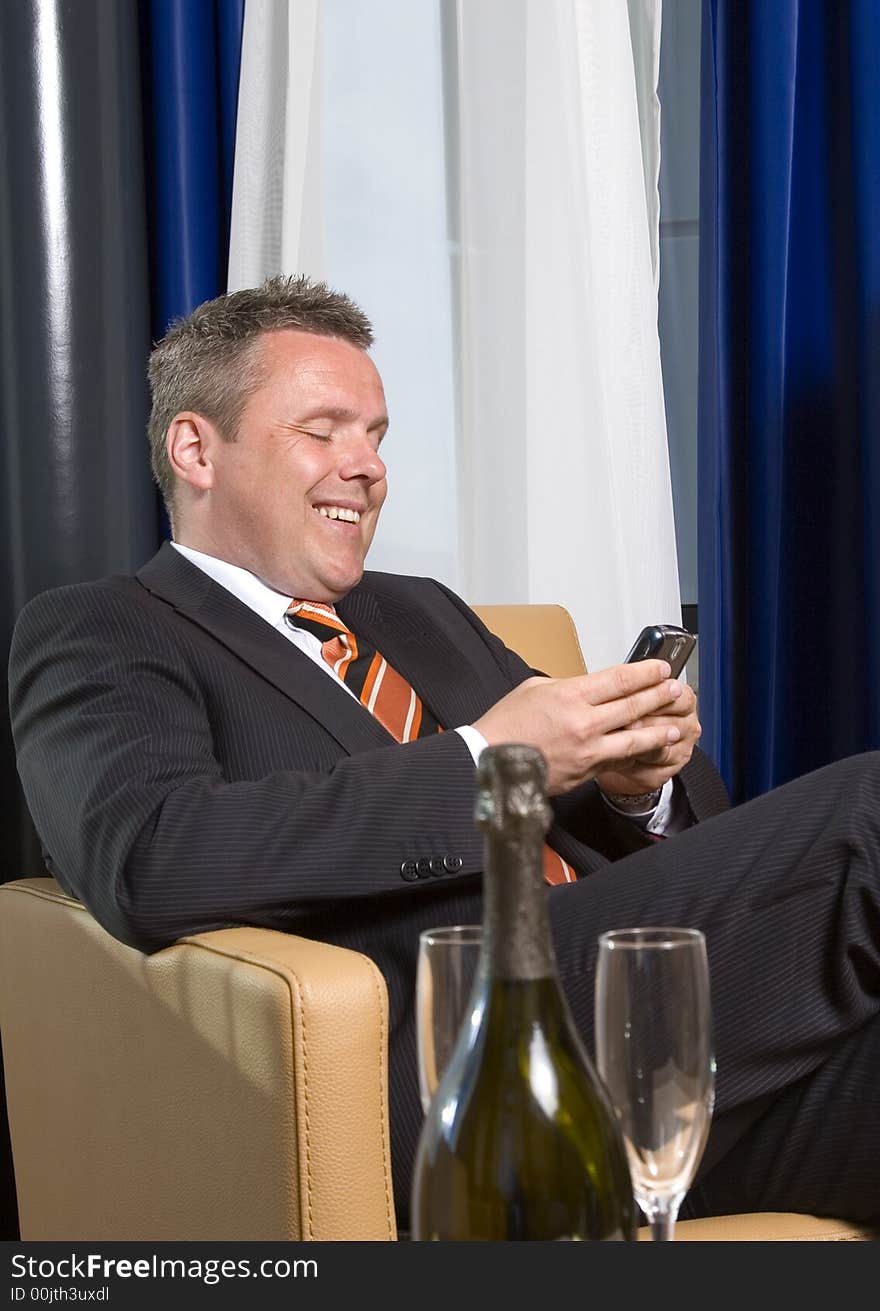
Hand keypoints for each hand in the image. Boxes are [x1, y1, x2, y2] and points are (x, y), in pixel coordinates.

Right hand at [472, 660, 683, 794]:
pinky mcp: (585, 772)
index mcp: (570, 695)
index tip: (661, 668)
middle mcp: (583, 722)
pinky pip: (616, 761)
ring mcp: (587, 750)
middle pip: (633, 706)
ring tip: (675, 726)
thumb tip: (587, 689)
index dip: (646, 673)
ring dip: (658, 731)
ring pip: (634, 739)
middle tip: (676, 689)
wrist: (489, 761)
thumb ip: (566, 688)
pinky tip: (645, 751)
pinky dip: (633, 755)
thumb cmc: (506, 726)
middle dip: (659, 696)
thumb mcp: (533, 690)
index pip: (619, 679)